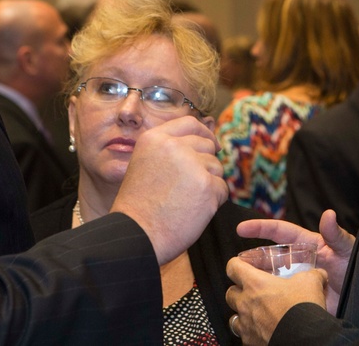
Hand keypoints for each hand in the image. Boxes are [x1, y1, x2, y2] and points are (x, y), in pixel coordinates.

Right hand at [111, 116, 226, 263]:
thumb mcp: (143, 164)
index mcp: (155, 139)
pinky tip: (194, 211)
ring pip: (216, 168)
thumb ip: (167, 150)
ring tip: (187, 201)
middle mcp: (173, 146)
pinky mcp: (207, 186)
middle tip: (192, 186)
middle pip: (207, 146)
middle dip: (206, 164)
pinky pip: (222, 188)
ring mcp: (192, 165)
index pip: (190, 123)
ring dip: (209, 184)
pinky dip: (214, 201)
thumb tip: (203, 142)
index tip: (213, 144)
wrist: (135, 236)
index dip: (205, 133)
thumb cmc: (138, 207)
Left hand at [225, 258, 327, 345]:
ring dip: (242, 313)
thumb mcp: (311, 282)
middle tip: (252, 290)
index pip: (233, 267)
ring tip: (256, 313)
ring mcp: (246, 325)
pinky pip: (245, 335)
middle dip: (239, 290)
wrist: (304, 338)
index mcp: (256, 284)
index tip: (242, 265)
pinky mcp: (251, 342)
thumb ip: (312, 274)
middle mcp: (246, 304)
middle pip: (230, 293)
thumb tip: (319, 274)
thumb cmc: (301, 309)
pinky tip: (263, 330)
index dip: (236, 264)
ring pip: (234, 317)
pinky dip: (251, 332)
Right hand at [237, 209, 353, 313]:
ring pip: (268, 276)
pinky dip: (263, 296)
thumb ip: (336, 234)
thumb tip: (329, 213)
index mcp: (306, 244)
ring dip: (253, 277)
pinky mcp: (295, 297)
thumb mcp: (347, 249)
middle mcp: (297, 261)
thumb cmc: (356, 267)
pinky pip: (276, 296)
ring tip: (239, 281)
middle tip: (235, 263)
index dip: (260, 228)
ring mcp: (295, 279)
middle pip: (268, 256)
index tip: (241, 228)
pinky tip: (253, 299)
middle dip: (250, 257)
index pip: (279, 232)